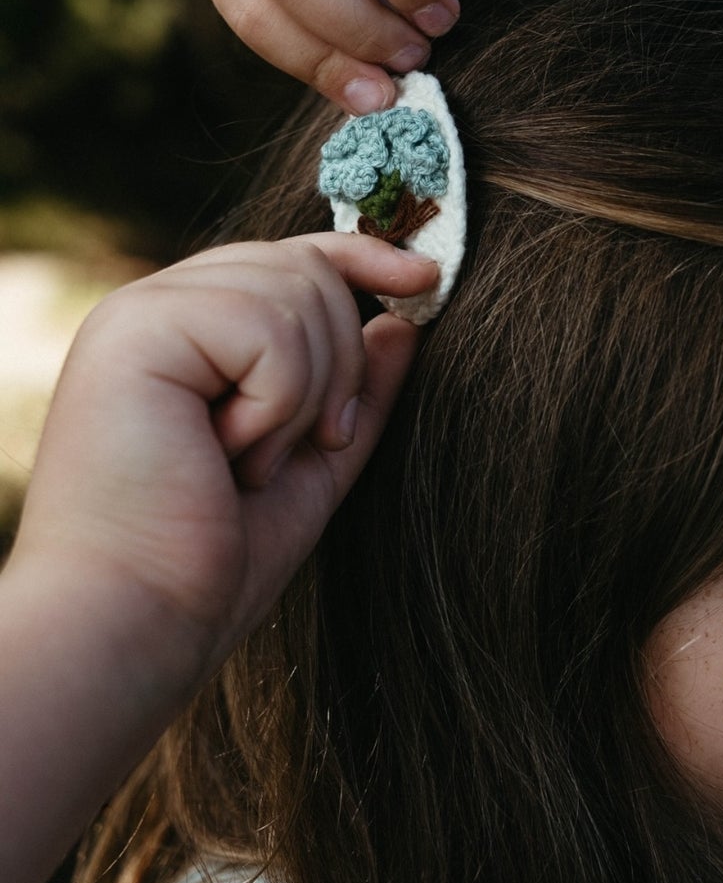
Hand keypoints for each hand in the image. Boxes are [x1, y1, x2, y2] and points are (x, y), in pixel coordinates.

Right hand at [8, 234, 434, 693]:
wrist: (138, 624)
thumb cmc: (210, 562)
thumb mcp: (311, 464)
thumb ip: (355, 390)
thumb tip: (403, 322)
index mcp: (183, 332)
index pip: (289, 257)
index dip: (364, 258)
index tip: (427, 280)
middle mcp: (154, 308)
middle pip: (306, 269)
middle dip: (340, 366)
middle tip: (312, 445)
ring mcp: (139, 314)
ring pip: (296, 293)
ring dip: (305, 397)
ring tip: (247, 463)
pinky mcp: (135, 332)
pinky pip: (269, 329)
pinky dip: (277, 403)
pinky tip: (224, 455)